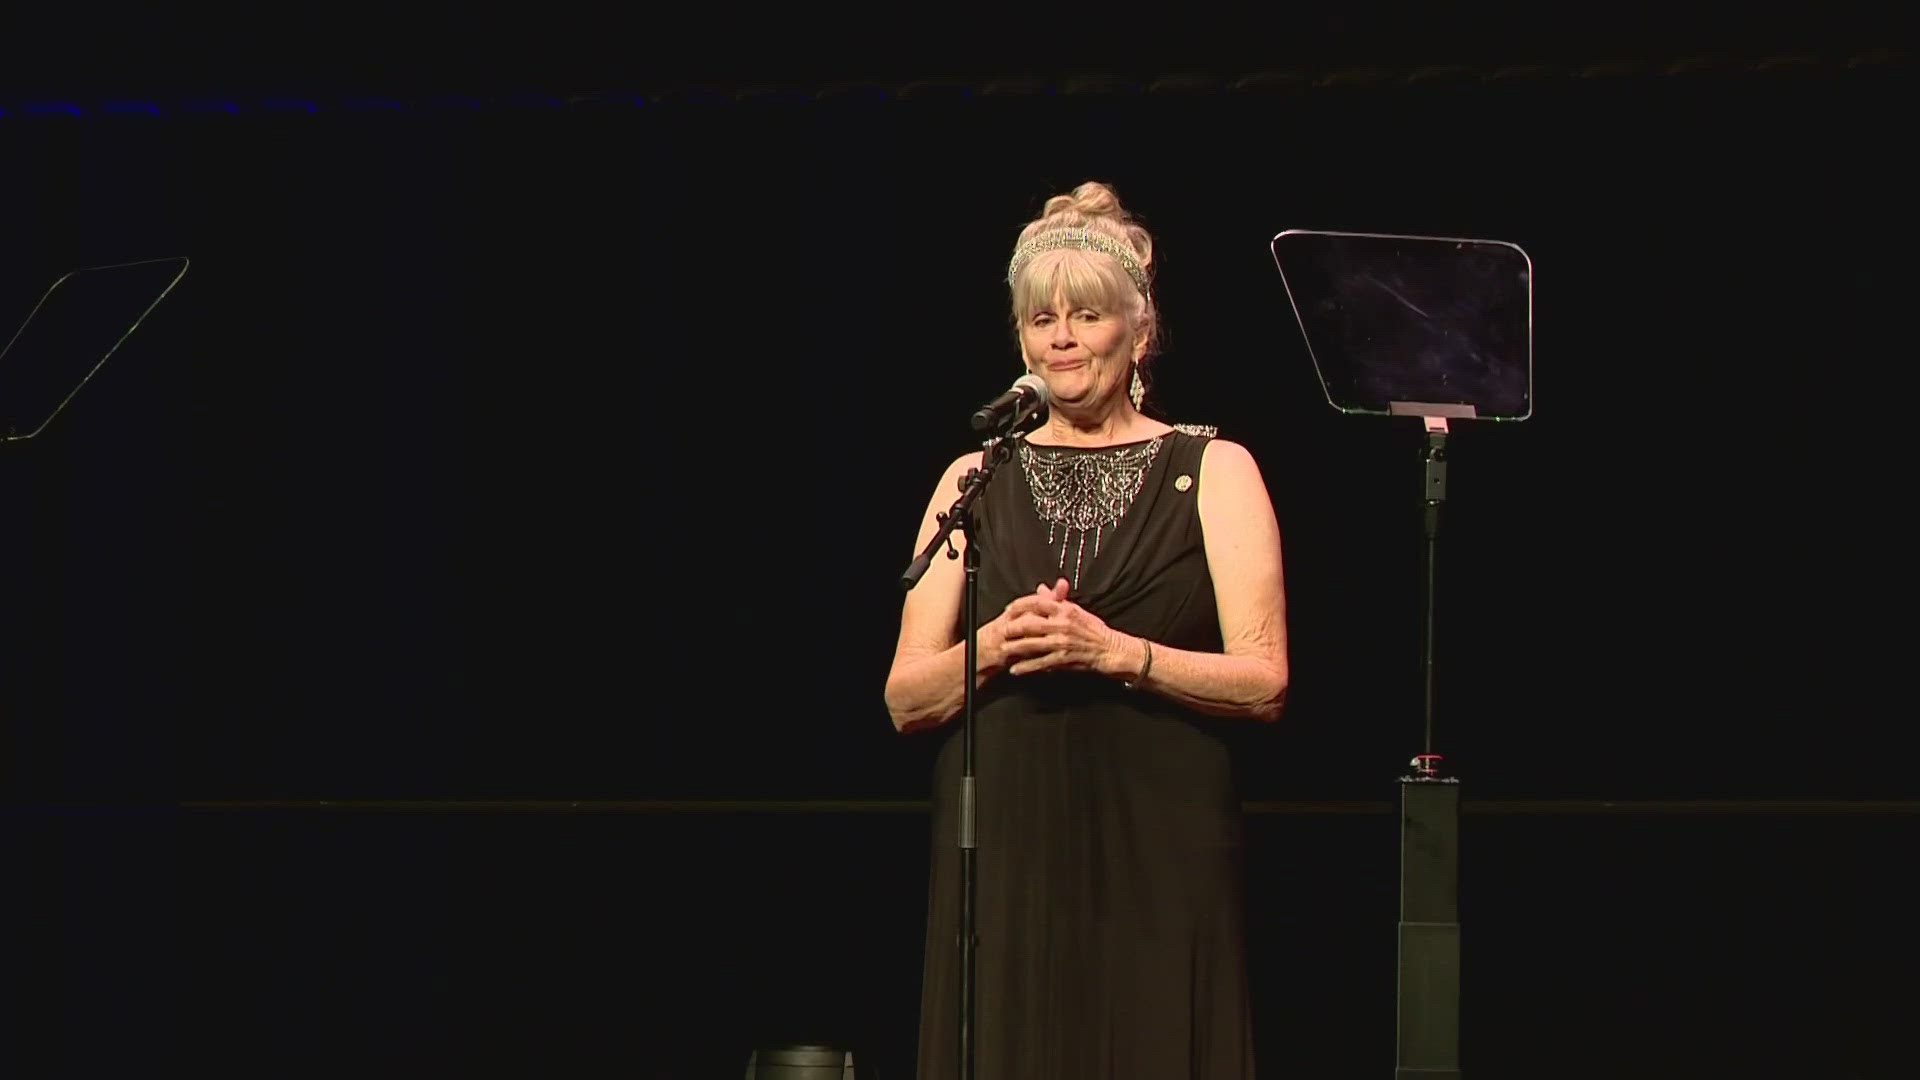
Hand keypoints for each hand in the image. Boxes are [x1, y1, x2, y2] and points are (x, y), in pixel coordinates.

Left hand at [996, 578, 1127, 676]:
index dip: (1020, 604)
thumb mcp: (1077, 611)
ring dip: (1015, 648)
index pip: (1038, 602)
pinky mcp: (1063, 659)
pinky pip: (1040, 663)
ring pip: (1032, 644)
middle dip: (1013, 627)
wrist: (1111, 650)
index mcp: (1065, 610)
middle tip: (1001, 630)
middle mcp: (1062, 624)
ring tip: (1003, 650)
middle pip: (1030, 623)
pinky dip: (1026, 667)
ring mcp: (1062, 642)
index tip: (1009, 608)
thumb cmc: (1094, 630)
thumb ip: (1057, 600)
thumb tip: (1042, 588)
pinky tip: (1016, 669)